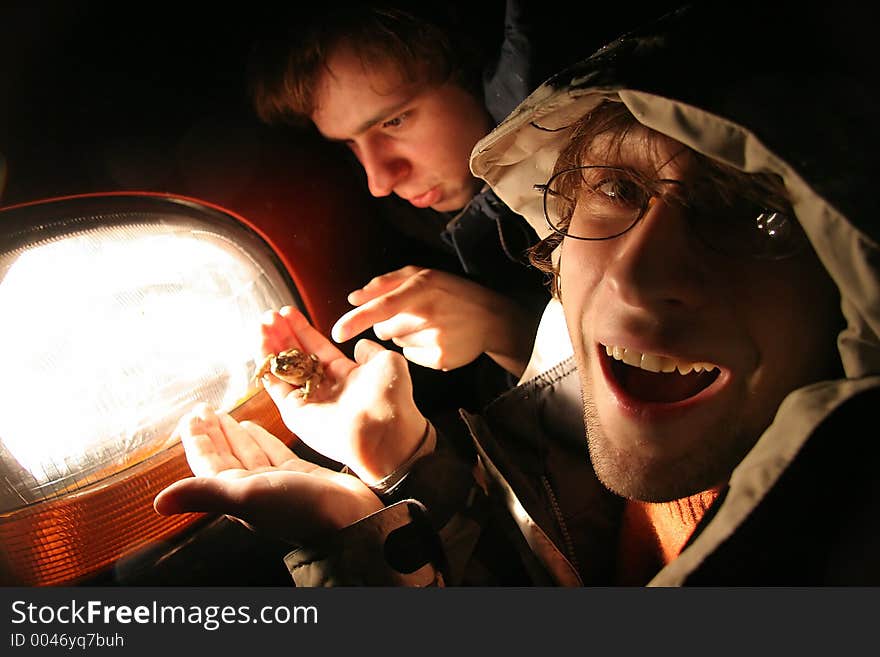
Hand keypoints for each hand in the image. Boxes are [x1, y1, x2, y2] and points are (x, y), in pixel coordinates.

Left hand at [154, 404, 382, 542]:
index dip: (197, 440)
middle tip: (204, 408)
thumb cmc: (299, 508)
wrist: (348, 520)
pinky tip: (254, 426)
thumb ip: (204, 494)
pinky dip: (260, 438)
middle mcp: (252, 488)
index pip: (207, 463)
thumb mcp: (248, 497)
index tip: (191, 415)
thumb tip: (158, 502)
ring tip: (223, 414)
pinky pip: (272, 452)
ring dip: (234, 434)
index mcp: (236, 493)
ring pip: (247, 452)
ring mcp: (276, 482)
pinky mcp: (299, 475)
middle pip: (225, 455)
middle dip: (213, 433)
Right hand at [259, 306, 426, 483]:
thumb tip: (361, 345)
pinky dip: (266, 364)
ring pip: (283, 369)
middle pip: (297, 356)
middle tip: (271, 315)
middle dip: (283, 334)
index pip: (317, 348)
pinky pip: (276, 385)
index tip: (289, 311)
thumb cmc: (393, 399)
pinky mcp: (295, 414)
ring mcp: (308, 401)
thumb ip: (370, 350)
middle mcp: (325, 388)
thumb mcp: (387, 362)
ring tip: (263, 323)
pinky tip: (260, 342)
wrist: (386, 432)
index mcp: (346, 376)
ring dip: (271, 345)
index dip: (303, 330)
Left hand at [331, 266, 536, 375]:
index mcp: (421, 288)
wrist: (490, 318)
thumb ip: (384, 283)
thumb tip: (352, 298)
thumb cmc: (450, 293)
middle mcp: (428, 314)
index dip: (356, 319)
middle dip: (390, 323)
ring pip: (396, 343)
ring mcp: (435, 339)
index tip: (337, 332)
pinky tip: (437, 339)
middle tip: (414, 314)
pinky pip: (411, 357)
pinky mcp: (440, 360)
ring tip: (430, 325)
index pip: (381, 306)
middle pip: (383, 329)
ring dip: (405, 335)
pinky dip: (418, 349)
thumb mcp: (422, 276)